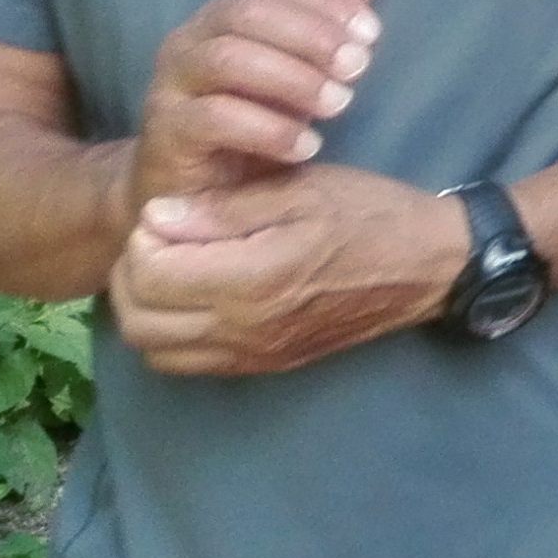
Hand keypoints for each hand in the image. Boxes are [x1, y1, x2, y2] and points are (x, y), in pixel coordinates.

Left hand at [111, 164, 468, 376]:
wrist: (426, 267)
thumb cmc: (369, 215)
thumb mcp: (303, 191)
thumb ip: (225, 208)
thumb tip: (156, 216)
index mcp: (253, 279)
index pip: (151, 275)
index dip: (144, 240)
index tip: (167, 213)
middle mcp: (243, 328)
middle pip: (139, 320)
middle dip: (131, 276)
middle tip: (157, 240)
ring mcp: (251, 355)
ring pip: (154, 349)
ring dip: (145, 309)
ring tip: (171, 269)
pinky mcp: (261, 367)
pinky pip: (186, 363)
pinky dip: (170, 333)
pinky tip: (197, 297)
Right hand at [131, 0, 384, 215]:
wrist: (199, 196)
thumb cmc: (257, 121)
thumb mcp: (303, 69)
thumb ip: (329, 16)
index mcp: (225, 15)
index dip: (327, 1)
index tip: (372, 33)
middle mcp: (191, 39)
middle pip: (250, 14)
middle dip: (313, 36)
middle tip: (359, 67)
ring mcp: (169, 84)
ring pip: (229, 60)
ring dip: (294, 79)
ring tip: (341, 104)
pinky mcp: (164, 133)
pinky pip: (214, 118)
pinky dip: (268, 129)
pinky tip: (308, 146)